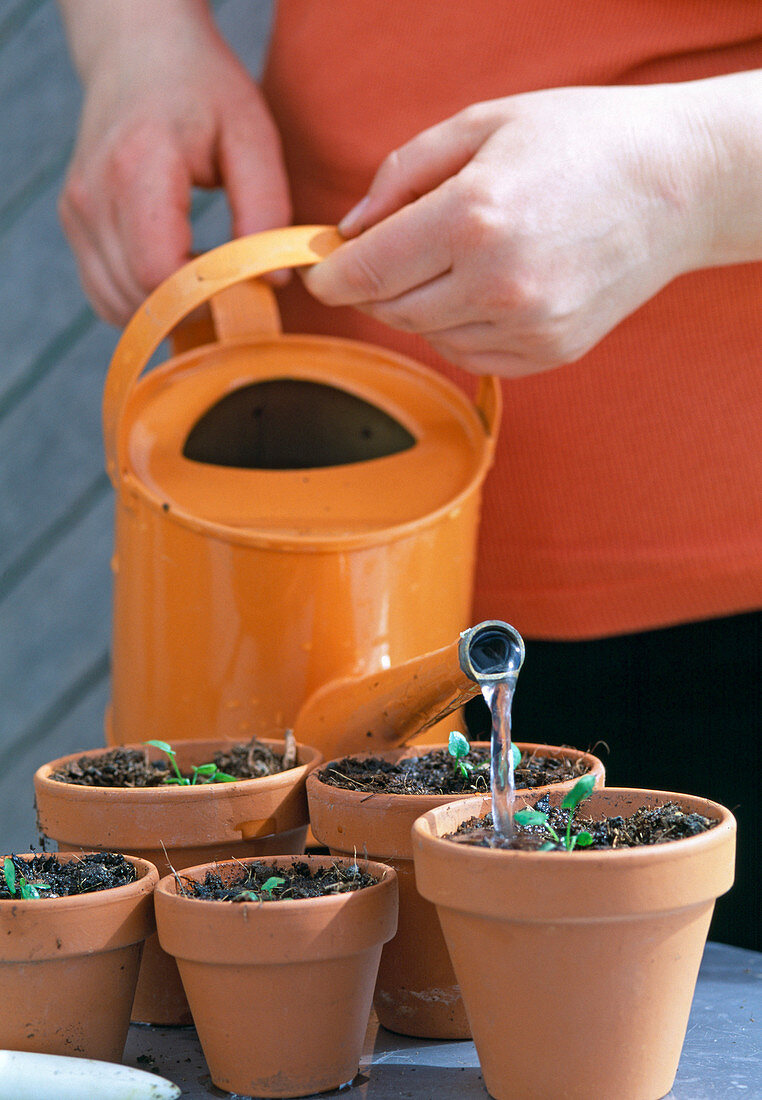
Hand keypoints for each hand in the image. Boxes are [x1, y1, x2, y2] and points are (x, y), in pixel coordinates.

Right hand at [58, 6, 289, 325]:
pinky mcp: (73, 224)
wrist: (138, 50)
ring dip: (168, 310)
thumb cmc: (203, 89)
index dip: (203, 298)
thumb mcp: (252, 135)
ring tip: (207, 277)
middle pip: (138, 297)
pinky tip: (177, 275)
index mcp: (138, 167)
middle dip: (193, 310)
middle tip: (235, 290)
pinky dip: (143, 302)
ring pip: (118, 305)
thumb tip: (275, 279)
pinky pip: (105, 294)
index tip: (245, 291)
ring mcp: (77, 212)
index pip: (157, 271)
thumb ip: (266, 207)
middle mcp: (94, 194)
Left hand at [303, 84, 719, 376]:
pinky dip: (460, 327)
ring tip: (455, 258)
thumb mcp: (483, 125)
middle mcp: (498, 283)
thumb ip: (402, 175)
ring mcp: (528, 326)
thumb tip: (350, 229)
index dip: (332, 277)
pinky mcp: (550, 352)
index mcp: (473, 218)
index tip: (320, 274)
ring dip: (420, 305)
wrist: (678, 186)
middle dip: (374, 287)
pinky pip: (471, 354)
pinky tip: (486, 287)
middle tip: (385, 254)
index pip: (369, 272)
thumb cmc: (581, 141)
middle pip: (392, 310)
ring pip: (430, 336)